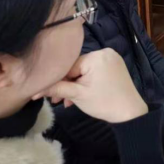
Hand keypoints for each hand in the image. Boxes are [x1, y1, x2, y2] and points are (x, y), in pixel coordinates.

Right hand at [33, 49, 147, 123]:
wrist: (129, 112)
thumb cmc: (103, 102)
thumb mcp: (77, 95)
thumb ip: (56, 89)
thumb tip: (34, 90)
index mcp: (96, 56)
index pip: (69, 66)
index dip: (57, 80)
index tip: (47, 94)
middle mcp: (105, 52)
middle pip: (76, 68)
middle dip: (66, 84)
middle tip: (56, 101)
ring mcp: (111, 58)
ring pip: (84, 70)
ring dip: (75, 85)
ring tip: (67, 102)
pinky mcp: (114, 65)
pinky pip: (94, 71)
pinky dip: (86, 82)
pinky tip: (79, 95)